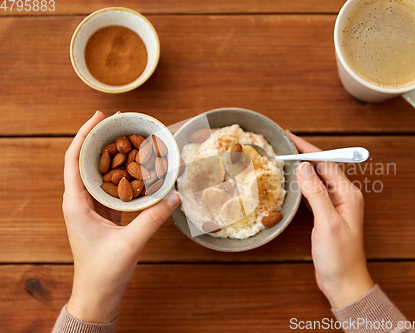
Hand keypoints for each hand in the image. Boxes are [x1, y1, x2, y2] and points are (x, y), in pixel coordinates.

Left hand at [63, 111, 180, 322]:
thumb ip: (153, 218)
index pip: (73, 160)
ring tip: (129, 138)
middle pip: (85, 161)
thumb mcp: (130, 243)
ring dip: (111, 155)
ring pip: (97, 173)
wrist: (98, 294)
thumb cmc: (104, 271)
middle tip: (120, 122)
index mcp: (76, 204)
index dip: (84, 135)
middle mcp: (80, 202)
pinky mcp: (102, 215)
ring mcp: (90, 208)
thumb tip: (175, 195)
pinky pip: (110, 186)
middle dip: (100, 139)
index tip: (100, 117)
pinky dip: (121, 173)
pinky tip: (136, 167)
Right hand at [286, 131, 373, 308]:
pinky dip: (303, 182)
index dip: (307, 148)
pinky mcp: (328, 214)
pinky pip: (315, 190)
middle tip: (284, 143)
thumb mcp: (327, 223)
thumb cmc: (339, 256)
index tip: (289, 137)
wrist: (344, 281)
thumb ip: (316, 194)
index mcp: (348, 194)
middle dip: (305, 152)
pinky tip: (293, 180)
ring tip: (286, 156)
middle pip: (323, 166)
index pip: (326, 162)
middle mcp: (344, 196)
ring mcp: (336, 205)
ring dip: (304, 165)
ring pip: (318, 177)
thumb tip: (304, 168)